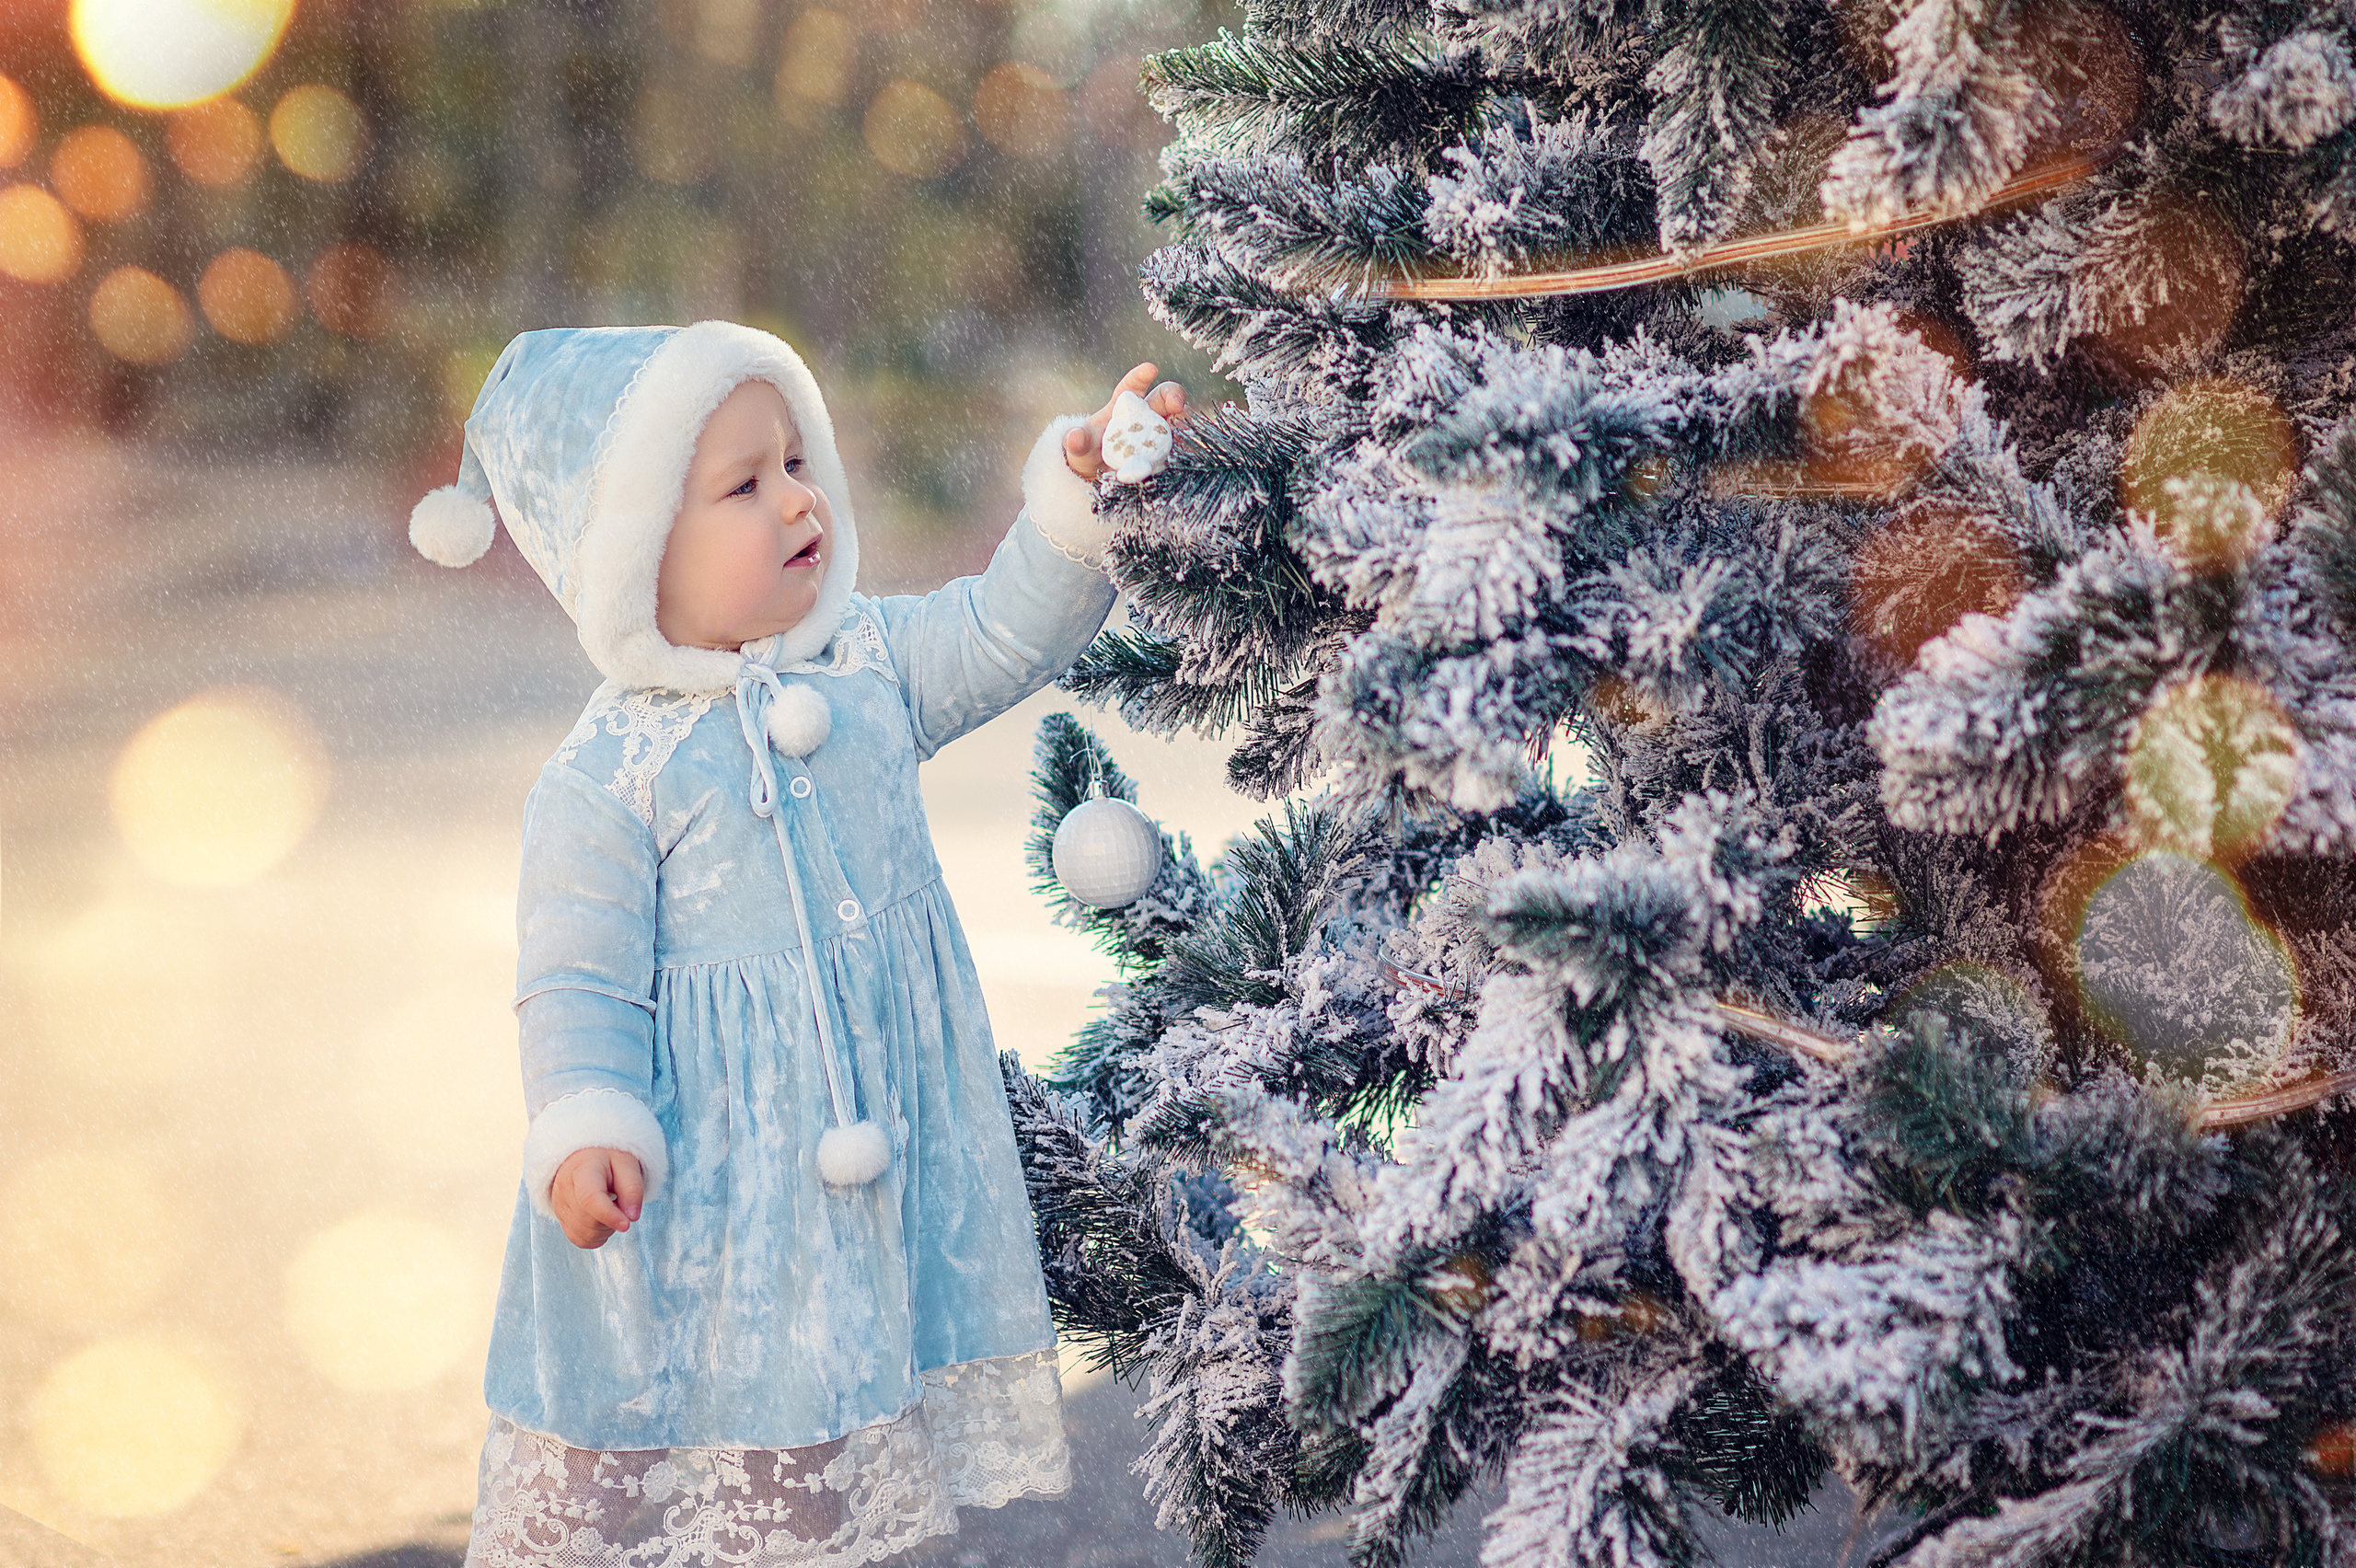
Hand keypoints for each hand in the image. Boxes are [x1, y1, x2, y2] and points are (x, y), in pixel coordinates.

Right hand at [550, 1147, 644, 1248]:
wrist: (586, 1159)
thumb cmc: (609, 1161)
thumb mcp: (626, 1165)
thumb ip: (632, 1189)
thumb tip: (632, 1217)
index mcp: (582, 1170)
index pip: (589, 1199)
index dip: (609, 1215)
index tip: (627, 1225)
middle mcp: (564, 1189)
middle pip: (589, 1220)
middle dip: (612, 1221)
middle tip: (621, 1204)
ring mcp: (559, 1205)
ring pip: (584, 1234)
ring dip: (605, 1230)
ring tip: (611, 1209)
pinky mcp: (560, 1218)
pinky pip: (579, 1240)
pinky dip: (596, 1237)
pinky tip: (603, 1221)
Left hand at [1064, 362, 1186, 480]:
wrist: (1098, 480)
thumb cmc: (1089, 455)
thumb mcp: (1079, 449)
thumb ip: (1076, 442)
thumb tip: (1073, 439)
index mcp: (1123, 406)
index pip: (1133, 385)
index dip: (1141, 376)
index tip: (1151, 369)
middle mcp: (1146, 415)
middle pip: (1165, 397)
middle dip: (1174, 395)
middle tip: (1177, 405)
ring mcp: (1160, 435)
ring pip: (1180, 421)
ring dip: (1185, 424)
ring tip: (1185, 434)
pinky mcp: (1170, 455)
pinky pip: (1184, 449)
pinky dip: (1190, 450)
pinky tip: (1191, 455)